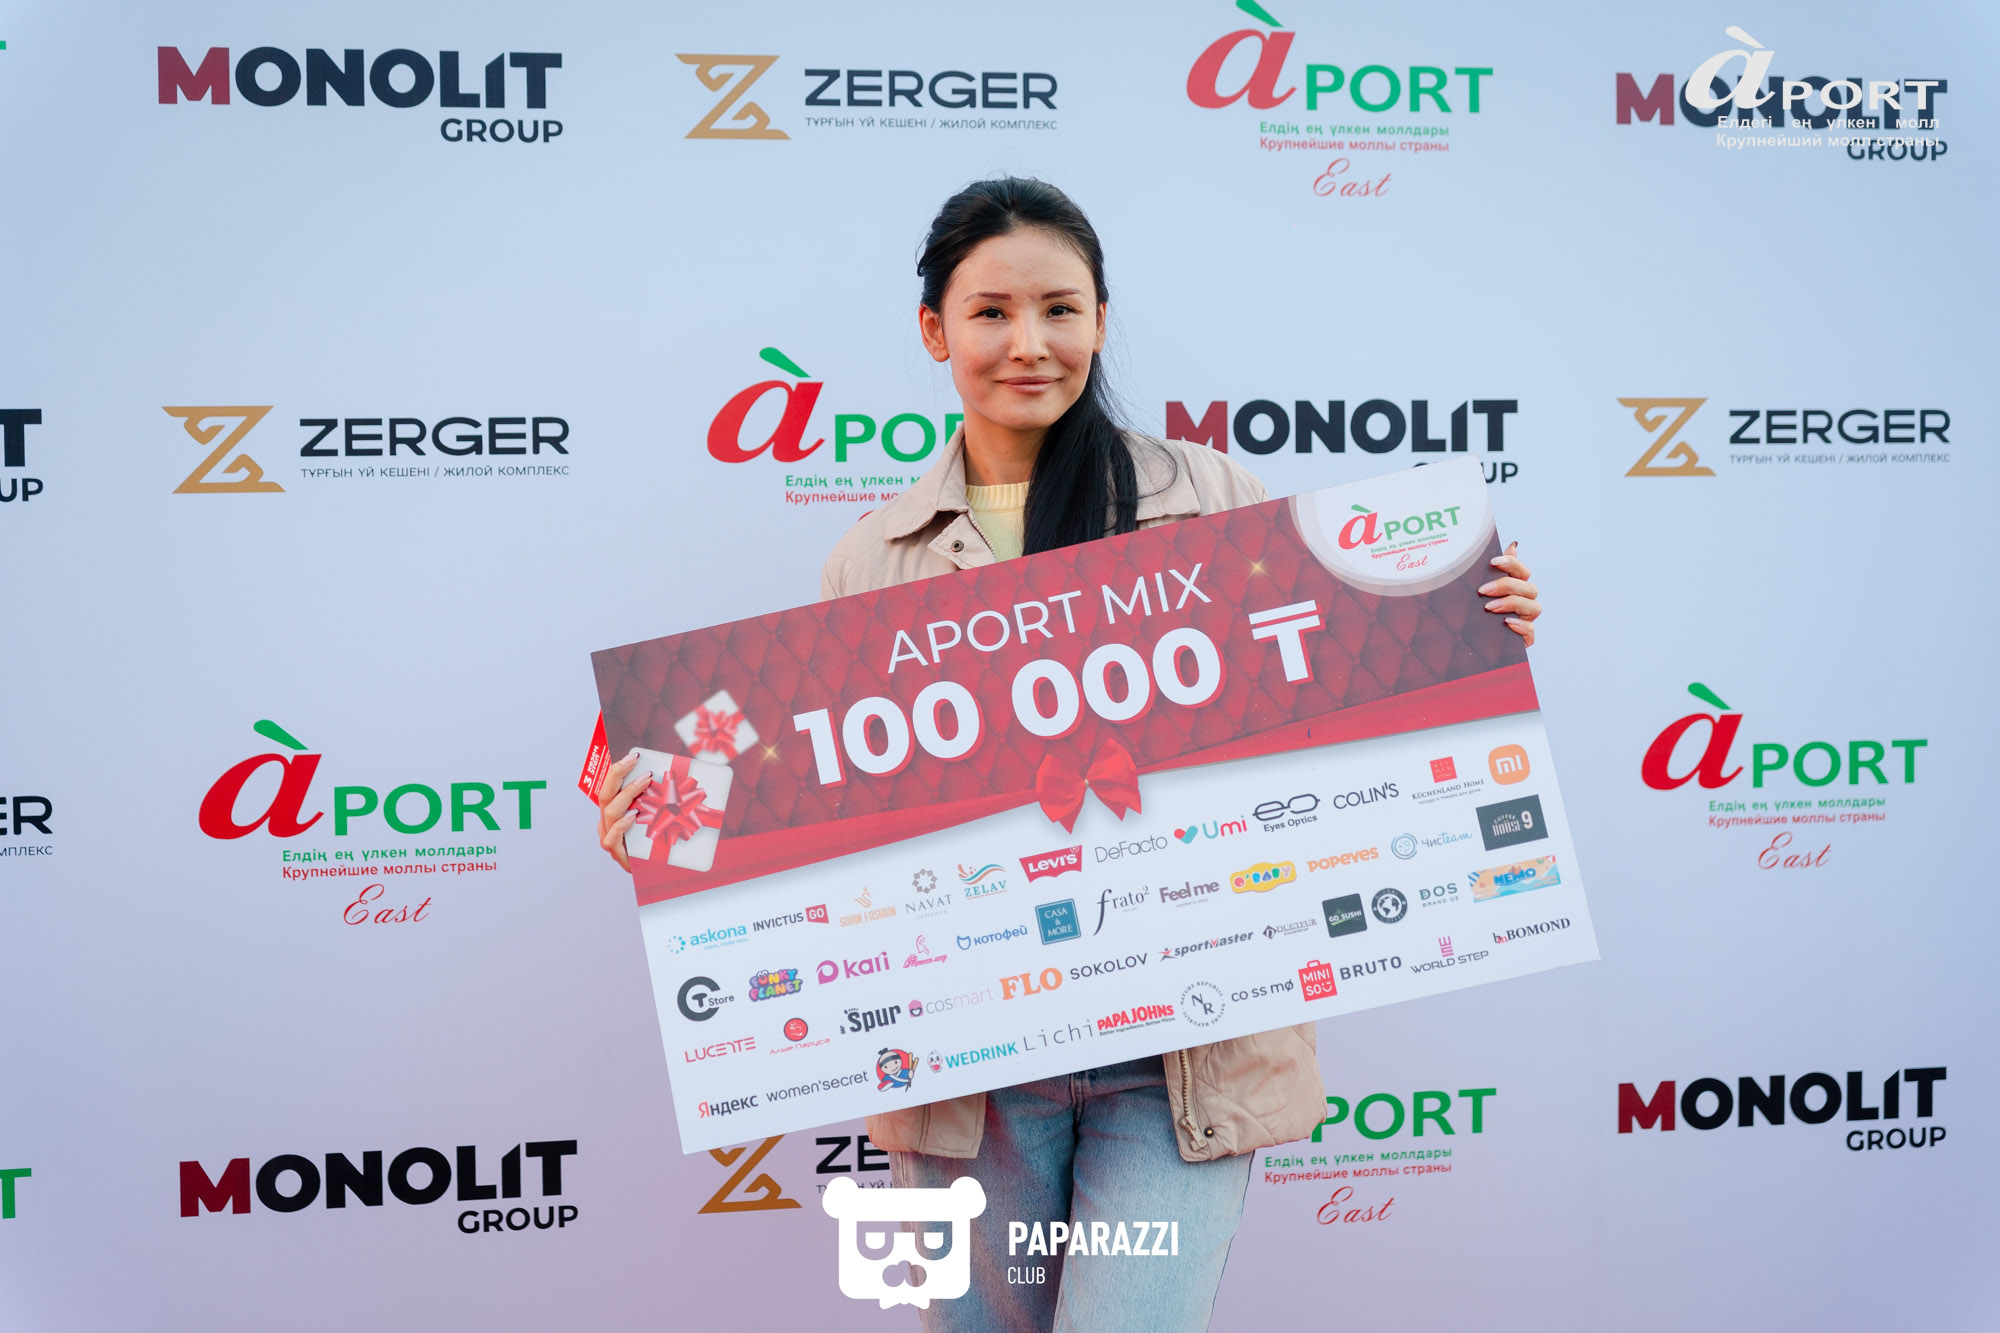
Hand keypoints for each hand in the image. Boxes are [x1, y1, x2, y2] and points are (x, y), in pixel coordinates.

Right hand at [596, 751, 652, 870]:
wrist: (650, 867)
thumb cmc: (653, 837)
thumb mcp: (656, 812)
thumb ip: (659, 796)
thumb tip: (680, 774)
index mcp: (614, 807)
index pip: (611, 784)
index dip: (619, 768)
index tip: (634, 755)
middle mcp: (607, 819)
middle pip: (606, 793)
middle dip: (618, 774)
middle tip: (636, 762)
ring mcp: (608, 834)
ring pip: (610, 810)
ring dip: (627, 793)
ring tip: (644, 783)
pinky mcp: (614, 850)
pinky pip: (612, 836)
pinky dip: (622, 825)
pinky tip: (632, 816)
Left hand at [1478, 541, 1540, 646]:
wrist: (1469, 646)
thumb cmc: (1474, 615)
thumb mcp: (1476, 594)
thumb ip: (1490, 572)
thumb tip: (1511, 546)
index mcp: (1515, 589)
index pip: (1522, 572)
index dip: (1511, 564)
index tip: (1493, 561)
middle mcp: (1524, 603)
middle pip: (1529, 588)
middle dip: (1507, 586)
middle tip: (1483, 590)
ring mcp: (1526, 621)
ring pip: (1534, 607)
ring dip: (1512, 604)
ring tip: (1490, 608)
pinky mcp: (1524, 639)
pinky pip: (1530, 632)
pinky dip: (1521, 626)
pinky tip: (1506, 623)